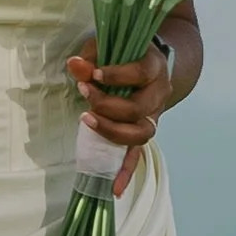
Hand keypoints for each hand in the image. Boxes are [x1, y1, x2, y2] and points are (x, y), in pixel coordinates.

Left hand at [68, 39, 173, 201]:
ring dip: (112, 131)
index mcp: (155, 66)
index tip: (92, 75)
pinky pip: (137, 155)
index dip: (116, 76)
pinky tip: (115, 189)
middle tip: (85, 94)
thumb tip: (75, 65)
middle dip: (107, 105)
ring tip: (87, 121)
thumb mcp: (106, 46)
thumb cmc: (122, 53)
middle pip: (138, 108)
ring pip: (141, 134)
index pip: (140, 74)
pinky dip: (125, 172)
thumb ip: (91, 57)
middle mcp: (160, 93)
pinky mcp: (143, 131)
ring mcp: (154, 115)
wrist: (148, 61)